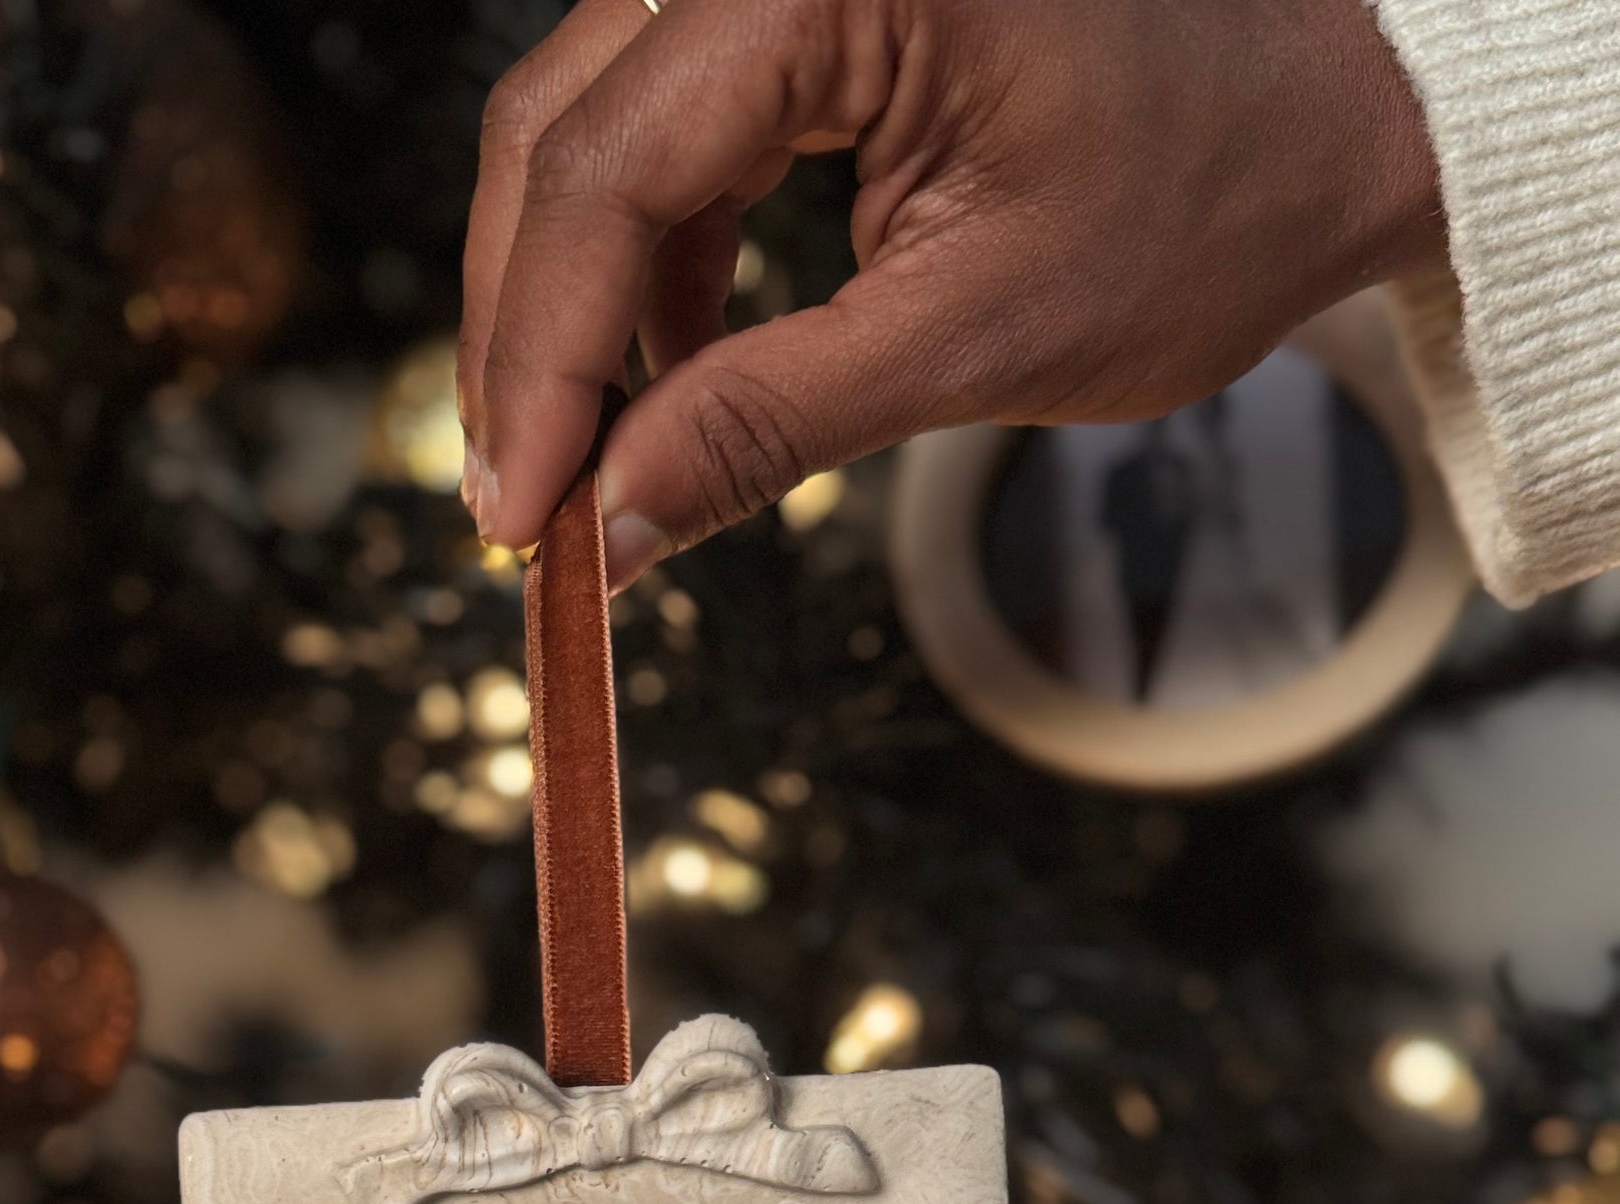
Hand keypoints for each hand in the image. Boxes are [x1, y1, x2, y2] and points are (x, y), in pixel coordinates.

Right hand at [461, 0, 1443, 581]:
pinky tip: (665, 370)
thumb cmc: (1204, 200)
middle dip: (528, 333)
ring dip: (573, 305)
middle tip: (520, 507)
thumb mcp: (979, 340)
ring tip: (590, 461)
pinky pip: (665, 134)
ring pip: (591, 132)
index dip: (539, 354)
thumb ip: (771, 423)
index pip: (609, 164)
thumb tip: (610, 524)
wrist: (1318, 121)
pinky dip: (648, 265)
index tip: (516, 510)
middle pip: (562, 129)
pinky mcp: (798, 14)